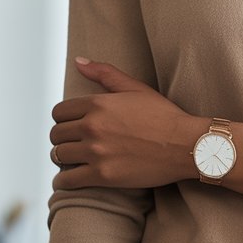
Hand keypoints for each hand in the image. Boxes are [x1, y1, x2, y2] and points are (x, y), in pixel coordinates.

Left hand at [49, 57, 200, 190]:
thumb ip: (105, 73)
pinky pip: (66, 180)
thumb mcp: (136, 88)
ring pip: (58, 156)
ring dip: (62, 158)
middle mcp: (92, 126)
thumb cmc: (164, 115)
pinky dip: (63, 181)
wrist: (186, 145)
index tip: (71, 126)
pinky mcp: (102, 175)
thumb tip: (78, 60)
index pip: (59, 112)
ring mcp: (96, 152)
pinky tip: (68, 180)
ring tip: (72, 160)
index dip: (63, 120)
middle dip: (62, 139)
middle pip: (56, 134)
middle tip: (72, 144)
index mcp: (98, 104)